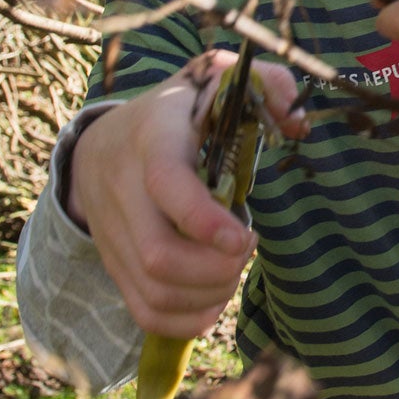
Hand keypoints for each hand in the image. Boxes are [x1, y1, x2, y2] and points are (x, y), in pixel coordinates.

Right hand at [67, 52, 303, 337]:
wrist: (100, 143)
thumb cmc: (177, 113)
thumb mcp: (216, 79)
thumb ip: (267, 83)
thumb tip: (298, 120)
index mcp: (152, 137)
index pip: (166, 182)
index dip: (204, 219)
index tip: (245, 237)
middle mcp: (122, 188)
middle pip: (159, 255)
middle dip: (216, 268)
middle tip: (246, 249)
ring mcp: (112, 233)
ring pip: (154, 291)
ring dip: (207, 296)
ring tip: (232, 272)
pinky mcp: (112, 265)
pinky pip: (144, 312)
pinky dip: (187, 319)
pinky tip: (213, 298)